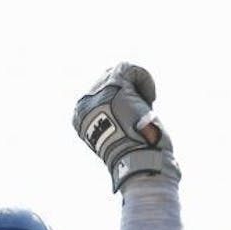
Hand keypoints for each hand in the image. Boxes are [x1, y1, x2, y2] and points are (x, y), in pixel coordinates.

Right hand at [73, 62, 180, 191]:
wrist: (135, 160)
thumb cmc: (133, 155)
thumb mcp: (118, 137)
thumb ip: (116, 118)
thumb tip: (135, 104)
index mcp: (80, 116)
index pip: (100, 96)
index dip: (121, 103)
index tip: (132, 120)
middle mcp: (84, 103)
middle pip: (108, 81)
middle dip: (129, 93)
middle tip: (140, 112)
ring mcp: (98, 92)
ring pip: (120, 73)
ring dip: (137, 87)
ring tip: (146, 104)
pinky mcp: (115, 84)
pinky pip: (129, 68)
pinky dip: (144, 79)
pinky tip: (150, 98)